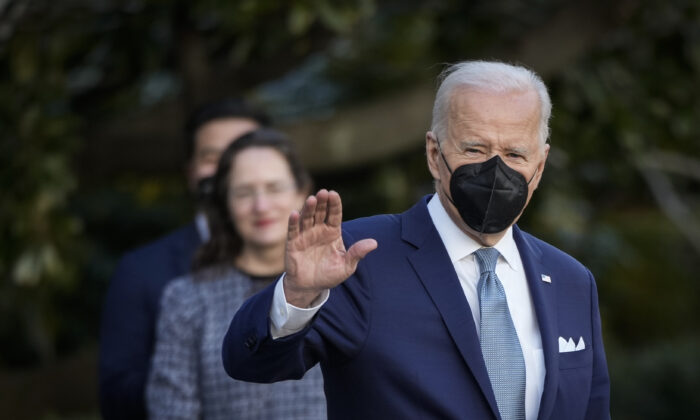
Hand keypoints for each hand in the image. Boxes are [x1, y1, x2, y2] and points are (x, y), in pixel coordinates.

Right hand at [284, 189, 376, 307]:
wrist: (310, 287)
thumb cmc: (329, 275)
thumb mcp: (347, 266)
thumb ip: (357, 253)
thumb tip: (374, 243)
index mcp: (333, 232)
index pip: (335, 214)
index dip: (334, 204)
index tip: (334, 194)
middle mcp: (319, 230)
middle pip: (320, 212)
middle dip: (322, 202)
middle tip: (323, 193)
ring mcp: (305, 235)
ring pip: (307, 218)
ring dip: (308, 209)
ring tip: (312, 200)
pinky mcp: (293, 243)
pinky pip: (293, 230)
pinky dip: (293, 222)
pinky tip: (295, 213)